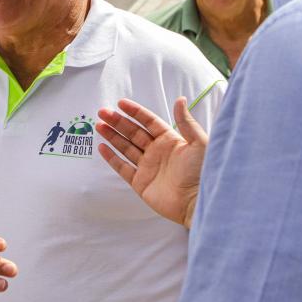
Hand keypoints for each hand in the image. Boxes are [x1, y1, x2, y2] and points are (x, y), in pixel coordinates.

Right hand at [95, 97, 207, 228]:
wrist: (198, 202)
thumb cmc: (203, 172)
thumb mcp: (199, 143)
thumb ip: (186, 121)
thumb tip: (180, 99)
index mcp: (171, 140)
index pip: (149, 122)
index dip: (135, 112)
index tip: (121, 103)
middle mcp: (158, 152)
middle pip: (133, 133)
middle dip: (118, 122)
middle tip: (103, 112)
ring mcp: (148, 168)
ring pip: (126, 148)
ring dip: (112, 136)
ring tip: (99, 125)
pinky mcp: (141, 183)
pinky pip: (123, 168)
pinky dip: (112, 158)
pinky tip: (102, 147)